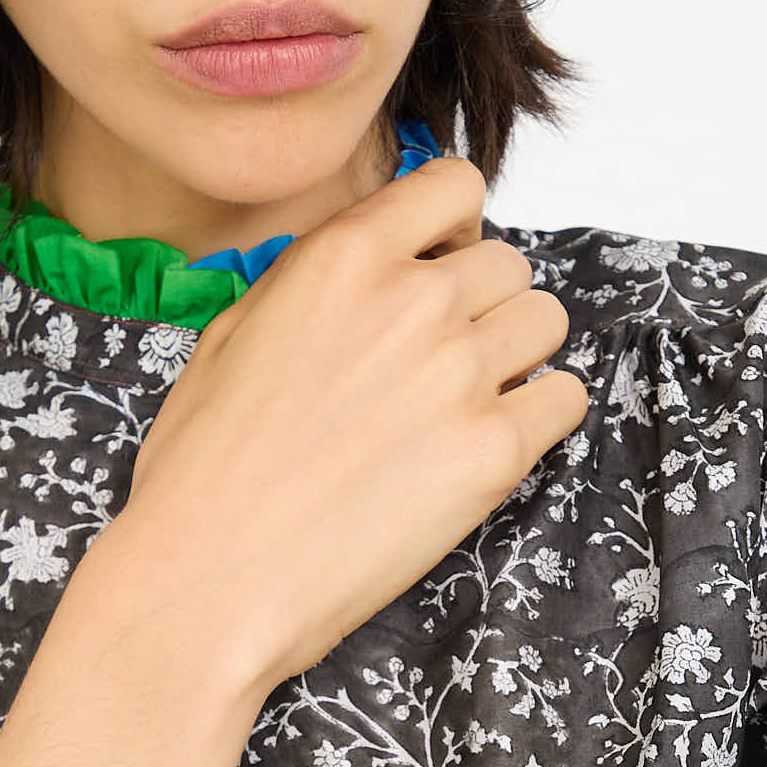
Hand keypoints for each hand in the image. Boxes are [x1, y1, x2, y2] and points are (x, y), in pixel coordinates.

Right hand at [118, 153, 590, 694]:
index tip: (441, 267)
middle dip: (482, 306)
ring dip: (515, 357)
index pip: (453, 187)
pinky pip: (564, 399)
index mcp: (342, 258)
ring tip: (462, 407)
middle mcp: (412, 301)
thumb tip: (367, 272)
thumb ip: (314, 284)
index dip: (454, 230)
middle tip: (438, 365)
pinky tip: (485, 446)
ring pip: (544, 322)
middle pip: (507, 264)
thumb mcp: (233, 334)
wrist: (209, 579)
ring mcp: (460, 375)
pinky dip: (538, 418)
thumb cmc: (202, 473)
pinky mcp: (493, 452)